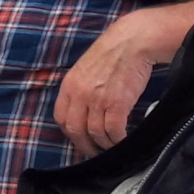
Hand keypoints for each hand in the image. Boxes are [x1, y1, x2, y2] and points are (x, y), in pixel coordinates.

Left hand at [55, 35, 160, 156]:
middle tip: (95, 151)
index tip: (80, 139)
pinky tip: (123, 140)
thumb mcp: (85, 70)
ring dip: (104, 144)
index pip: (61, 118)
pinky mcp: (117, 103)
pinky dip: (118, 140)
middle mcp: (79, 94)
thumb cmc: (112, 55)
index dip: (70, 133)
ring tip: (112, 145)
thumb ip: (80, 90)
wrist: (132, 42)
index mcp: (69, 86)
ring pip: (95, 133)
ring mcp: (98, 99)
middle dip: (85, 145)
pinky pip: (114, 131)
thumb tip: (82, 112)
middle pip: (75, 130)